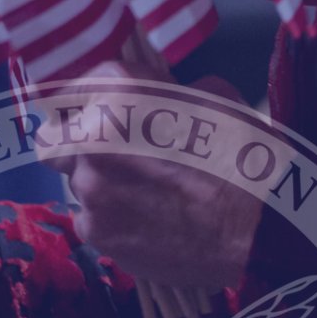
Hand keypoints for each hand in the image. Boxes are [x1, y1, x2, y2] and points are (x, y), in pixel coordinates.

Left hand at [42, 62, 262, 286]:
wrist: (262, 230)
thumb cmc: (246, 158)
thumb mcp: (214, 99)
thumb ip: (165, 92)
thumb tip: (153, 98)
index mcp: (120, 98)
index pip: (80, 86)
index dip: (95, 99)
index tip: (105, 109)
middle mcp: (92, 141)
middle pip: (54, 137)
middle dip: (74, 142)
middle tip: (106, 152)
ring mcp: (89, 189)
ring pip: (75, 180)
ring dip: (100, 182)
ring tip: (146, 193)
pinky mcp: (94, 230)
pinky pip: (90, 217)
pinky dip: (111, 218)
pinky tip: (148, 221)